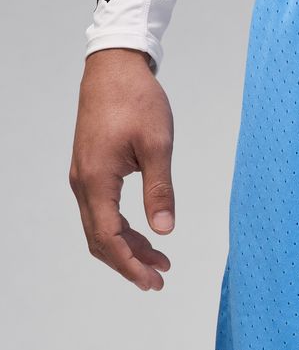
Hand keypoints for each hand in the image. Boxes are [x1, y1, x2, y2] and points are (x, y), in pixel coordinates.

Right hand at [70, 49, 173, 290]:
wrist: (115, 69)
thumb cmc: (137, 101)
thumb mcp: (157, 146)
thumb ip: (160, 190)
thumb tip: (164, 229)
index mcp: (97, 180)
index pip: (108, 237)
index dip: (130, 264)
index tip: (153, 281)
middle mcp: (83, 183)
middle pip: (100, 239)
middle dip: (128, 263)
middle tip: (158, 280)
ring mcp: (85, 177)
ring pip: (101, 227)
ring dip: (127, 248)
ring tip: (160, 262)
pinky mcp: (92, 170)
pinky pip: (102, 211)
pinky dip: (122, 229)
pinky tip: (147, 235)